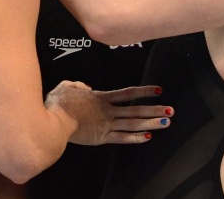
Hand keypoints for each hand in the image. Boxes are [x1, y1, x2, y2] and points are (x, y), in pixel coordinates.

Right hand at [45, 82, 172, 144]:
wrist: (53, 121)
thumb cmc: (57, 104)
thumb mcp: (66, 87)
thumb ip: (78, 85)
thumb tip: (86, 87)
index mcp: (100, 97)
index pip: (127, 93)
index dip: (144, 91)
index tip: (159, 90)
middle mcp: (107, 111)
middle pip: (135, 110)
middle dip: (154, 109)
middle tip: (171, 110)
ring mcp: (105, 124)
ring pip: (132, 124)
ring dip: (150, 123)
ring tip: (166, 122)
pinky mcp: (101, 137)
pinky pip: (121, 138)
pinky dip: (135, 138)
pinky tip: (148, 137)